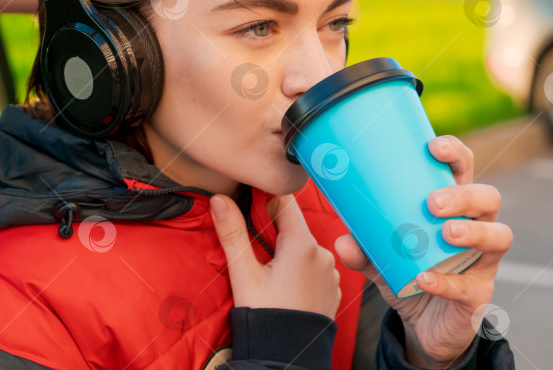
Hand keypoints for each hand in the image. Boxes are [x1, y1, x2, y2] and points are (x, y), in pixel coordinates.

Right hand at [210, 193, 340, 319]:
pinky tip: (284, 286)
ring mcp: (331, 272)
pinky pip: (314, 269)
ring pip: (304, 249)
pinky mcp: (332, 288)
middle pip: (294, 227)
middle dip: (272, 231)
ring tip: (268, 273)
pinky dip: (299, 271)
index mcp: (303, 244)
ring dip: (286, 252)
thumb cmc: (264, 315)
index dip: (264, 200)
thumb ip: (232, 233)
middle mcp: (323, 253)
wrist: (287, 357)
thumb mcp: (244, 273)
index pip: (285, 201)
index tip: (248, 205)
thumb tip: (220, 199)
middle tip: (252, 247)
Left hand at [335, 135, 512, 367]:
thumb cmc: (411, 275)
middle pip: (489, 198)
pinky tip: (425, 278)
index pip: (465, 169)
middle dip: (464, 196)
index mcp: (455, 207)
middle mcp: (477, 228)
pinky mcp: (479, 295)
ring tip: (447, 233)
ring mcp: (483, 262)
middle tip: (433, 202)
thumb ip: (364, 249)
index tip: (433, 147)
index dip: (455, 153)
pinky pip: (470, 286)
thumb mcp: (382, 259)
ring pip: (499, 236)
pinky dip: (446, 282)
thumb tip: (342, 240)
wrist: (424, 327)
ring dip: (474, 232)